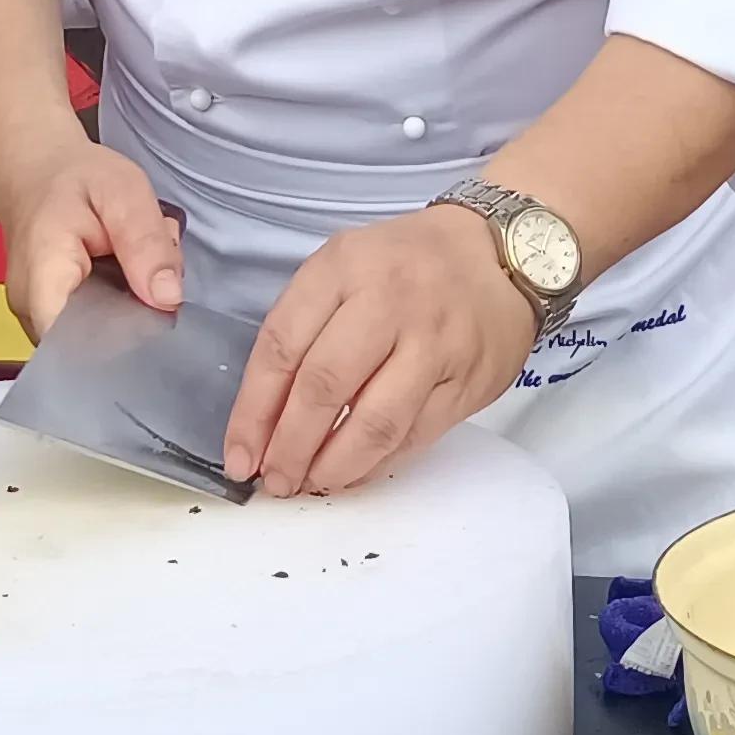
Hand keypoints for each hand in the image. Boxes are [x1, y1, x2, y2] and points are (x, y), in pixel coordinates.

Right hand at [0, 137, 182, 345]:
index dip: (127, 339)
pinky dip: (118, 303)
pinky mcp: (49, 318)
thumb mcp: (122, 192)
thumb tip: (168, 298)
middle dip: (139, 313)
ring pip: (98, 335)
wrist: (35, 169)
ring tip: (137, 261)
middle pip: (95, 343)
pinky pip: (92, 325)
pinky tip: (125, 271)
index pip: (80, 344)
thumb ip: (146, 242)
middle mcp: (32, 310)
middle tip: (155, 266)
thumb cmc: (73, 176)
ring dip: (131, 306)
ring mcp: (37, 318)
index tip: (159, 311)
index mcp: (44, 277)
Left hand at [221, 202, 538, 500]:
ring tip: (310, 484)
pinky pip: (414, 435)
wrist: (496, 250)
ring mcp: (434, 342)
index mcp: (344, 266)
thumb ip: (305, 329)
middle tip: (273, 481)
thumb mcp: (344, 266)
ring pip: (374, 421)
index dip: (253, 411)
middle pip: (325, 386)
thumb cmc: (405, 264)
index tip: (238, 455)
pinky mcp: (467, 379)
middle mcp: (389, 301)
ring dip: (333, 466)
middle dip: (290, 447)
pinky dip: (376, 463)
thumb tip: (266, 419)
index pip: (282, 346)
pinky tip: (353, 472)